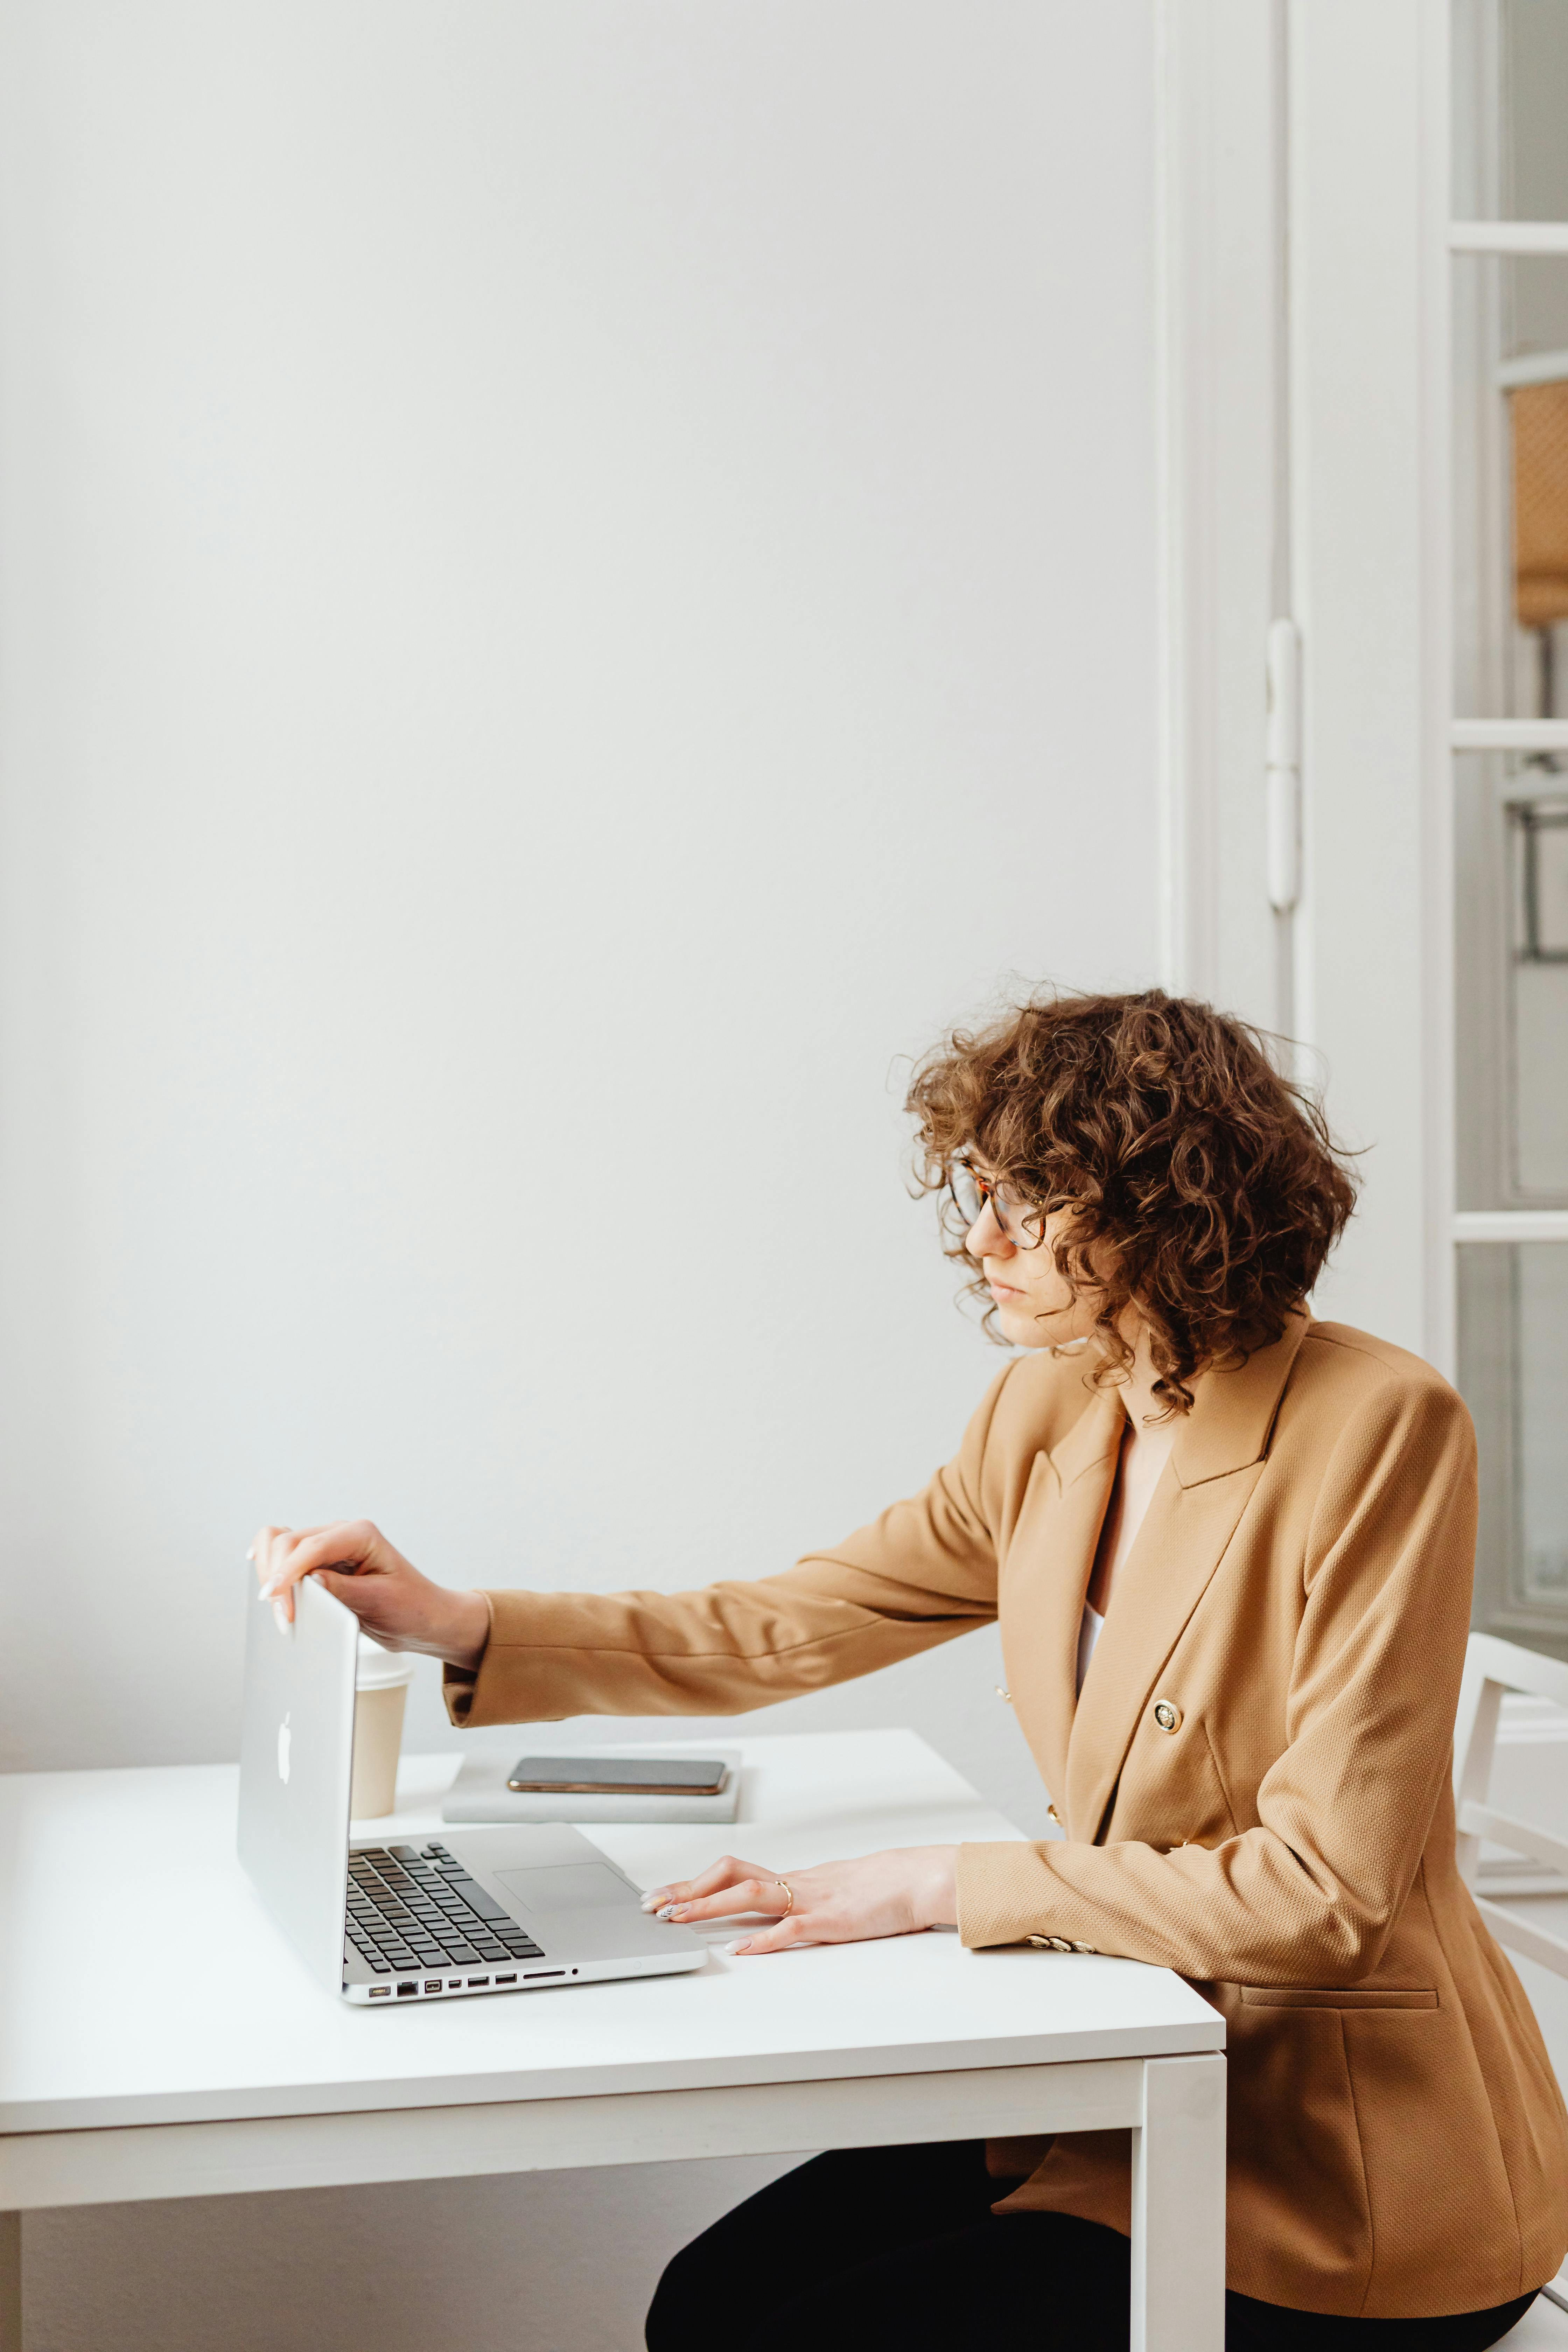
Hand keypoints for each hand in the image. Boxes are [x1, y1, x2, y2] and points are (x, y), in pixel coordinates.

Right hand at [249, 1519, 489, 1670]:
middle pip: (287, 1541)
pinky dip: (271, 1565)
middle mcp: (342, 1533)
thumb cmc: (411, 1608)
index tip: (276, 1601)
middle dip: (276, 1577)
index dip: (289, 1573)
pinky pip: (285, 1553)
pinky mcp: (320, 1561)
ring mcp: (329, 1545)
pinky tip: (264, 1578)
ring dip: (269, 1571)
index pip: (312, 1547)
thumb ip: (343, 1591)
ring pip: (279, 1541)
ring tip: (274, 1605)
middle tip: (281, 1616)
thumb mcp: (380, 1602)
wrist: (424, 1618)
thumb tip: (308, 1581)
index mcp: (361, 1534)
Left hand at [639, 1846, 958, 1954]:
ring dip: (710, 1906)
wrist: (916, 1879)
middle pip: (730, 1876)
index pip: (732, 1872)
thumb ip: (798, 1903)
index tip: (662, 1895)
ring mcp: (811, 1900)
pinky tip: (741, 1949)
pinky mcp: (832, 1922)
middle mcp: (794, 1885)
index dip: (693, 1883)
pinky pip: (791, 1928)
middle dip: (687, 1891)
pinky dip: (763, 1939)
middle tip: (653, 1905)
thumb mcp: (830, 1892)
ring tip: (679, 1918)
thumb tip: (767, 1917)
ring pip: (751, 1896)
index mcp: (792, 1880)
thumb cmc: (877, 1888)